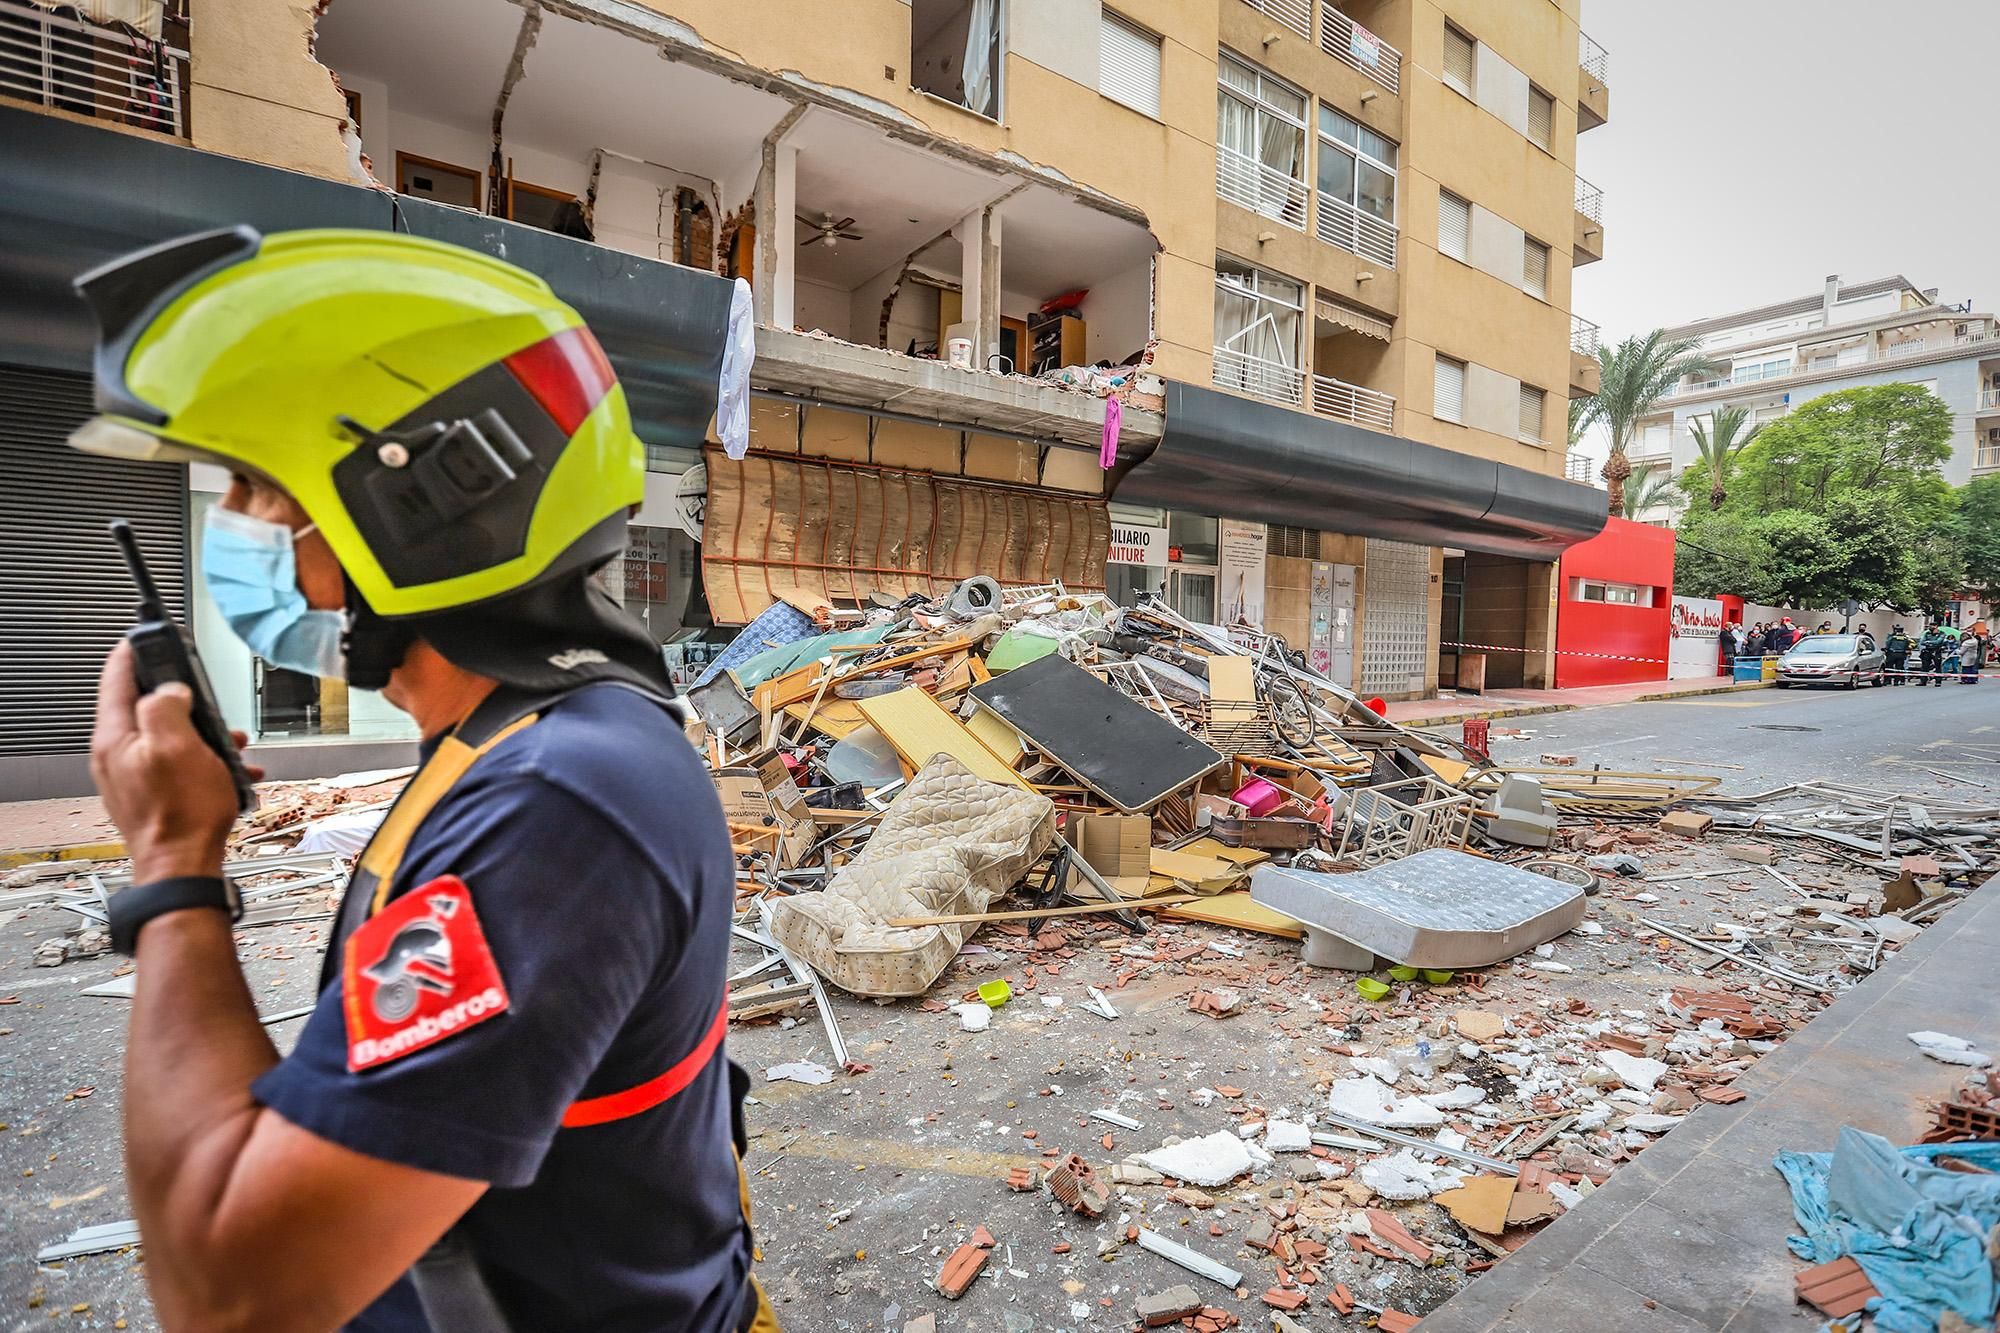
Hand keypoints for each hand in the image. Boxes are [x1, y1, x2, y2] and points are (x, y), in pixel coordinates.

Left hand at [91, 641, 262, 882]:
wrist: (182, 865)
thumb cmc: (182, 814)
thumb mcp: (180, 746)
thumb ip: (168, 706)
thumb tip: (171, 690)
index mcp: (116, 738)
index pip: (116, 679)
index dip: (132, 652)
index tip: (142, 636)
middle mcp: (117, 756)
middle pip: (146, 707)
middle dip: (184, 703)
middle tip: (206, 704)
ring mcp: (132, 776)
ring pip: (167, 737)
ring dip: (201, 736)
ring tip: (229, 748)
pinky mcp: (150, 794)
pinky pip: (177, 764)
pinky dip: (203, 763)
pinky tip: (228, 773)